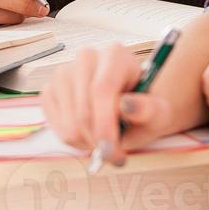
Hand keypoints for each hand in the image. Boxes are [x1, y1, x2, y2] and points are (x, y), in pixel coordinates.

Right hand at [41, 43, 172, 165]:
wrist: (130, 107)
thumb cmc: (144, 109)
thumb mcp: (158, 112)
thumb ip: (148, 110)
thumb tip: (128, 106)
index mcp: (115, 55)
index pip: (102, 90)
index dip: (105, 124)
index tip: (113, 151)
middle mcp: (86, 58)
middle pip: (84, 110)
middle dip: (99, 140)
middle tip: (115, 154)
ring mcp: (64, 72)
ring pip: (70, 122)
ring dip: (87, 142)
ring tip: (104, 140)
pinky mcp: (50, 89)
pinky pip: (55, 125)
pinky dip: (73, 139)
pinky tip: (88, 133)